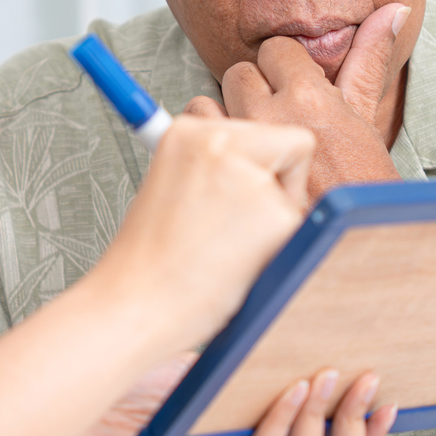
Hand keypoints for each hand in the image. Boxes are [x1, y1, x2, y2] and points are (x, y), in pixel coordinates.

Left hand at [29, 354, 391, 435]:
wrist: (79, 434)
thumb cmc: (138, 403)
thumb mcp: (209, 371)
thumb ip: (250, 355)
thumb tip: (289, 305)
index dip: (368, 430)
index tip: (392, 394)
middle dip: (358, 423)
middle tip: (369, 376)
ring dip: (321, 418)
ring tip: (330, 374)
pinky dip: (278, 422)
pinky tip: (288, 389)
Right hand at [94, 115, 314, 342]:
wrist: (135, 306)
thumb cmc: (153, 261)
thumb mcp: (173, 188)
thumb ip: (214, 167)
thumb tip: (258, 165)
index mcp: (187, 131)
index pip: (254, 130)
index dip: (252, 166)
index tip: (231, 195)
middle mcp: (218, 140)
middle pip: (288, 144)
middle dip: (276, 184)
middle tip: (231, 226)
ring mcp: (248, 175)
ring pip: (296, 187)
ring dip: (276, 217)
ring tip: (227, 247)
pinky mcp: (276, 215)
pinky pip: (300, 225)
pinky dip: (279, 248)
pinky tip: (237, 263)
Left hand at [195, 2, 411, 197]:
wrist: (340, 246)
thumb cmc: (357, 185)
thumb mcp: (366, 118)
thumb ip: (369, 58)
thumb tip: (392, 10)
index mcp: (310, 96)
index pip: (274, 50)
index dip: (282, 70)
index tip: (292, 95)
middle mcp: (270, 114)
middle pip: (239, 73)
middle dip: (253, 92)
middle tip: (273, 121)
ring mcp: (239, 143)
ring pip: (211, 101)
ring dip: (226, 116)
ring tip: (251, 142)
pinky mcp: (216, 171)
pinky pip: (195, 134)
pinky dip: (208, 143)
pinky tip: (231, 161)